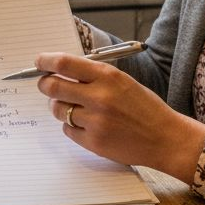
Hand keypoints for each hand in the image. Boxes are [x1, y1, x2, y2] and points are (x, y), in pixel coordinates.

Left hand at [35, 52, 204, 183]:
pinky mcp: (93, 142)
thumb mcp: (123, 82)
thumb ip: (94, 76)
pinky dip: (72, 126)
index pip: (64, 63)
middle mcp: (99, 97)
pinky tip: (87, 124)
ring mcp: (95, 121)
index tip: (39, 62)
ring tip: (74, 107)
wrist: (166, 139)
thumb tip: (61, 70)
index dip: (45, 61)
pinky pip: (67, 130)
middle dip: (44, 84)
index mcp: (108, 76)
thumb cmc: (145, 108)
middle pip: (52, 86)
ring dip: (59, 106)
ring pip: (58, 110)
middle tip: (46, 84)